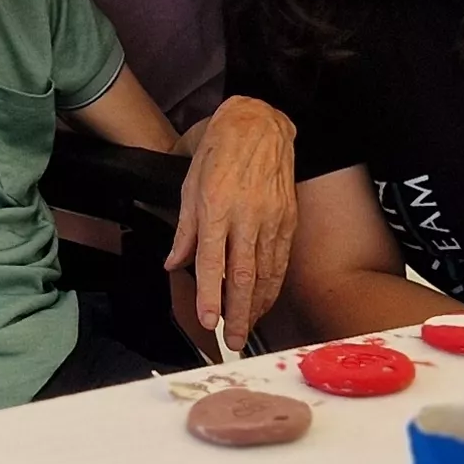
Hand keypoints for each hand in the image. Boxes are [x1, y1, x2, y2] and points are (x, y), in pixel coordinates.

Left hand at [168, 95, 295, 336]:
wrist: (260, 123)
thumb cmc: (220, 150)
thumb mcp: (190, 184)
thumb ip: (184, 230)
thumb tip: (174, 263)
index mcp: (216, 207)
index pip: (211, 261)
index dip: (209, 295)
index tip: (207, 320)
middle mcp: (246, 216)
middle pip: (243, 276)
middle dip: (238, 313)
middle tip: (232, 340)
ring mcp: (271, 218)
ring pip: (266, 272)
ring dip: (256, 305)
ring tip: (246, 327)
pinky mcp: (288, 218)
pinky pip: (281, 259)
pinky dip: (272, 285)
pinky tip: (264, 300)